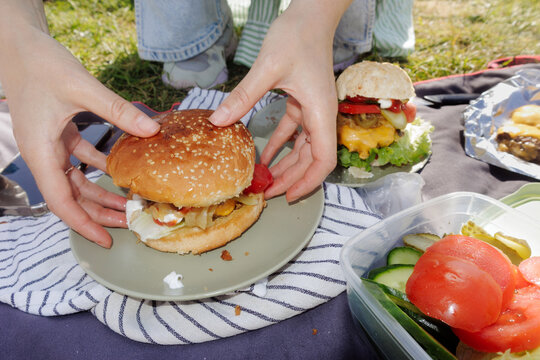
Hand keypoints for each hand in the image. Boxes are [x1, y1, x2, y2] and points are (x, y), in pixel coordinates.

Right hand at [0, 5, 159, 246]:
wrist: (19, 44)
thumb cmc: (41, 64)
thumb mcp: (82, 87)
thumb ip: (117, 110)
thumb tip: (152, 128)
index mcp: (40, 152)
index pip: (61, 202)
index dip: (83, 224)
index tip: (106, 240)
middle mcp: (43, 154)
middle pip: (72, 196)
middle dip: (99, 213)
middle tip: (131, 222)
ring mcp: (50, 145)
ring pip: (77, 180)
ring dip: (102, 193)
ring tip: (129, 202)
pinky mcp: (59, 133)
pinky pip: (80, 159)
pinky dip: (100, 167)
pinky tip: (121, 170)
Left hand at [210, 0, 349, 201]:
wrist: (310, 15)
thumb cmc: (297, 36)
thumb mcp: (267, 68)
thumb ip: (243, 96)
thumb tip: (218, 121)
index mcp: (320, 112)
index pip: (323, 159)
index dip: (309, 182)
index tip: (289, 196)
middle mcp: (320, 115)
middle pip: (311, 159)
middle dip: (292, 179)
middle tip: (268, 194)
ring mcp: (312, 110)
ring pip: (303, 149)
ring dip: (286, 166)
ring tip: (265, 181)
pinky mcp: (302, 102)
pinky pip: (293, 132)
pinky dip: (279, 145)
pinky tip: (263, 156)